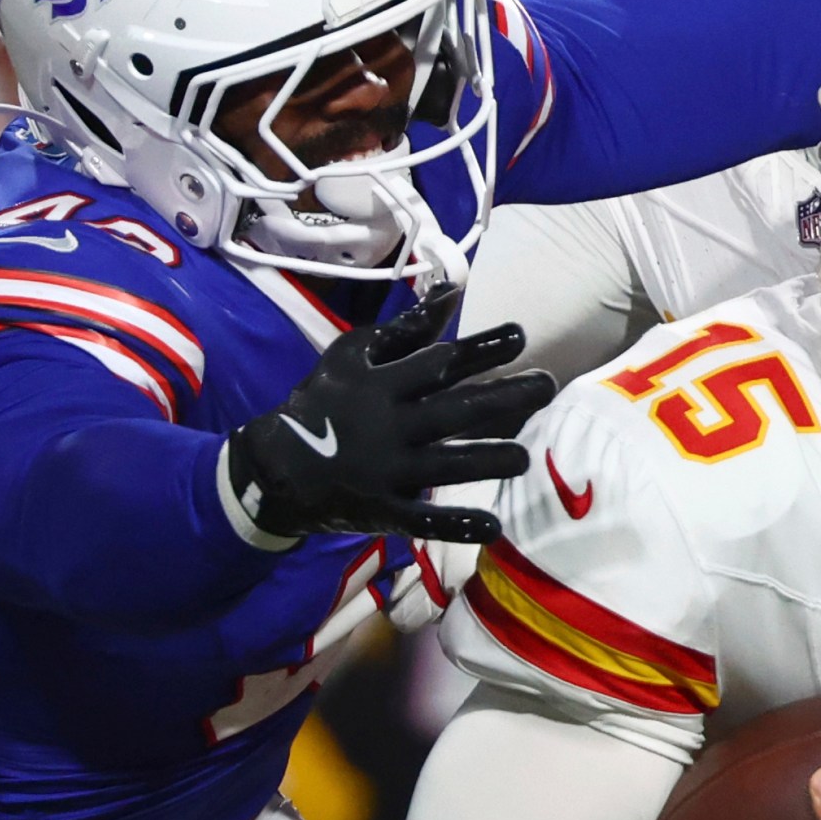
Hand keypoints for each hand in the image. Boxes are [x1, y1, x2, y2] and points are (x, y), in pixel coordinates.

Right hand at [226, 282, 555, 543]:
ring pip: (445, 466)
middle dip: (503, 398)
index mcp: (381, 385)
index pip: (439, 363)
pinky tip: (493, 525)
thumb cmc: (324, 402)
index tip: (520, 336)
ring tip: (524, 458)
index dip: (480, 349)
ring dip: (486, 461)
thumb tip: (452, 294)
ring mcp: (387, 471)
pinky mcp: (383, 510)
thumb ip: (407, 331)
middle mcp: (388, 426)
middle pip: (454, 411)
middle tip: (547, 386)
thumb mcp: (354, 356)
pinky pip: (423, 521)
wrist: (273, 466)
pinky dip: (456, 525)